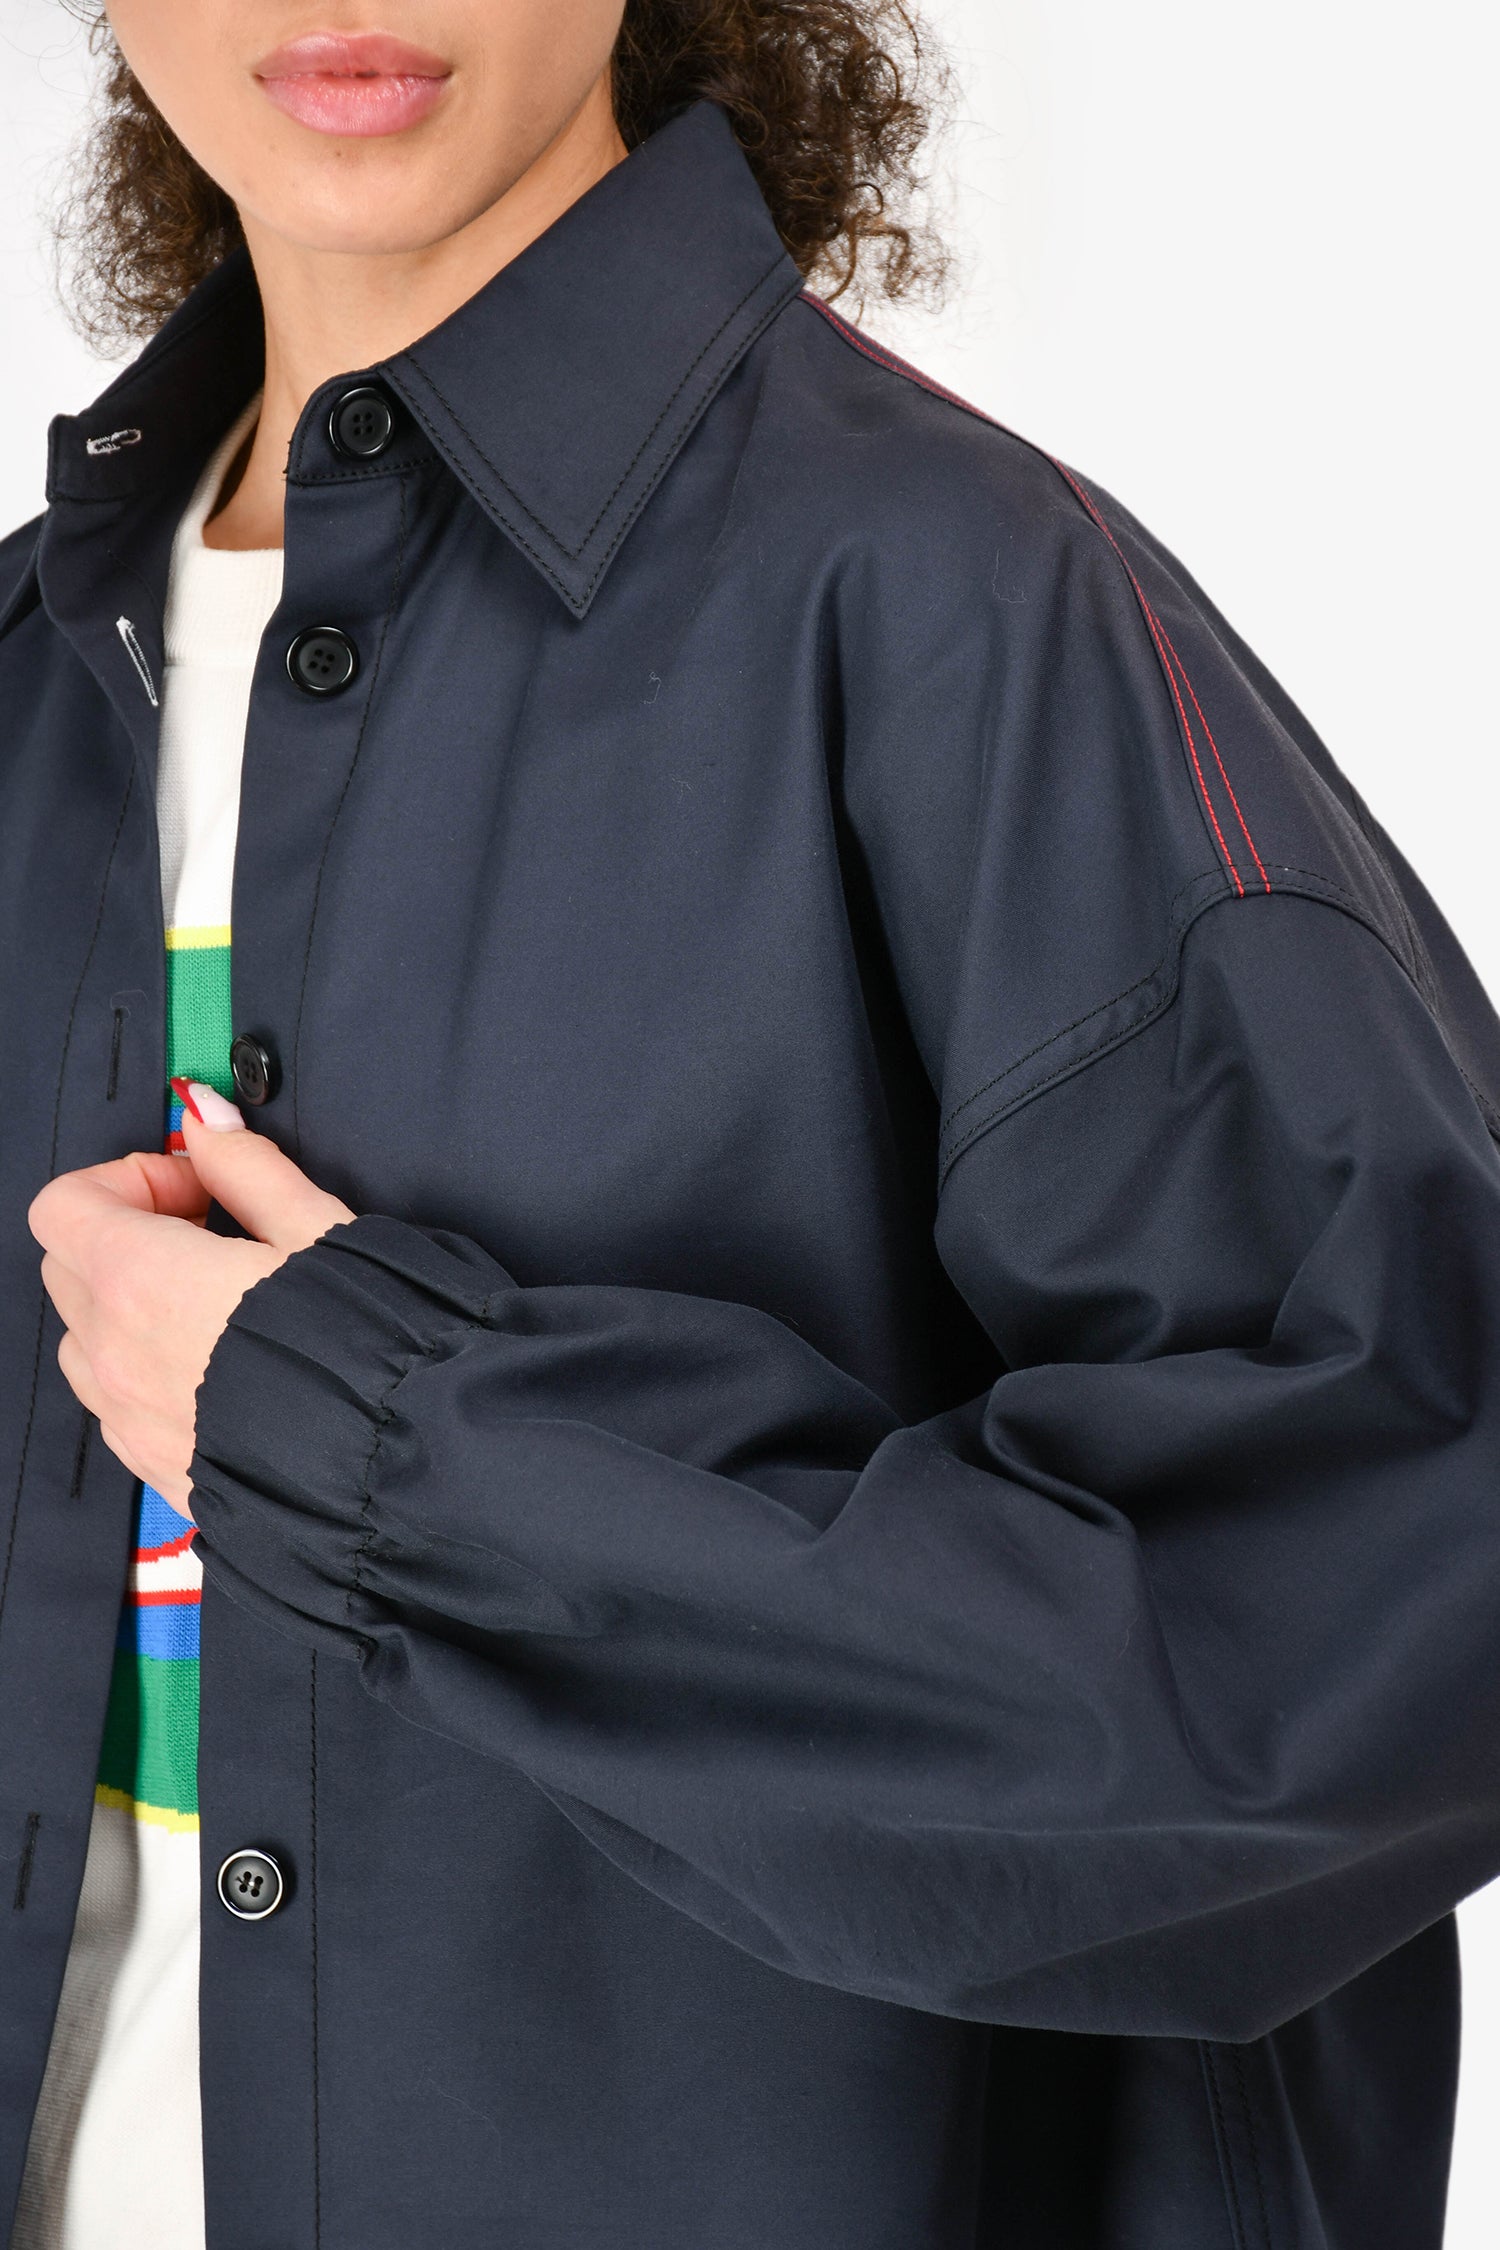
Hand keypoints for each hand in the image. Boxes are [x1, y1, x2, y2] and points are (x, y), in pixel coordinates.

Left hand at [29, 1083, 353, 1517]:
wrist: (394, 1468)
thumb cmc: (366, 1348)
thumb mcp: (319, 1231)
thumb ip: (248, 1168)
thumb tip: (208, 1121)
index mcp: (142, 1277)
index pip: (65, 1203)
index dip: (129, 1178)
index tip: (196, 1186)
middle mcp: (115, 1350)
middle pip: (66, 1265)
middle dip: (125, 1234)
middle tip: (207, 1232)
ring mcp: (126, 1416)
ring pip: (84, 1339)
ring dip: (127, 1308)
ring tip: (212, 1307)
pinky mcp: (152, 1465)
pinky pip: (115, 1402)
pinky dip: (145, 1370)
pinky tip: (218, 1366)